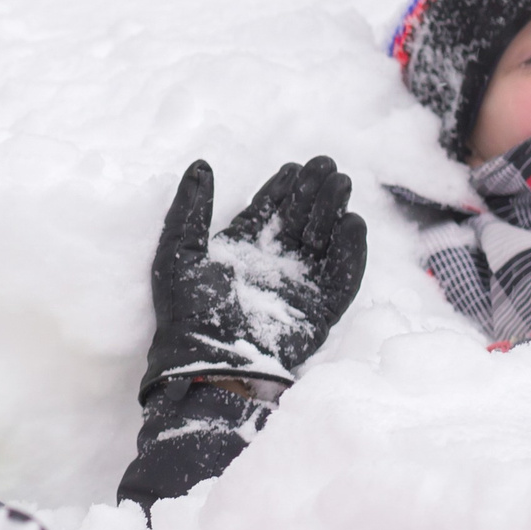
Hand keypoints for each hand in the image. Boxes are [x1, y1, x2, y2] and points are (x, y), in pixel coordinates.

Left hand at [140, 155, 366, 402]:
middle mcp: (274, 266)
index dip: (283, 187)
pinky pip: (342, 277)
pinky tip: (352, 223)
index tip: (295, 167)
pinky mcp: (320, 311)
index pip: (269, 211)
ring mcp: (299, 288)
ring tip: (341, 185)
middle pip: (301, 220)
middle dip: (314, 192)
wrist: (208, 364)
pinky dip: (350, 251)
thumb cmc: (188, 313)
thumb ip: (190, 209)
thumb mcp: (178, 254)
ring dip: (333, 211)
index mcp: (242, 251)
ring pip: (324, 241)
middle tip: (326, 166)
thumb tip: (201, 165)